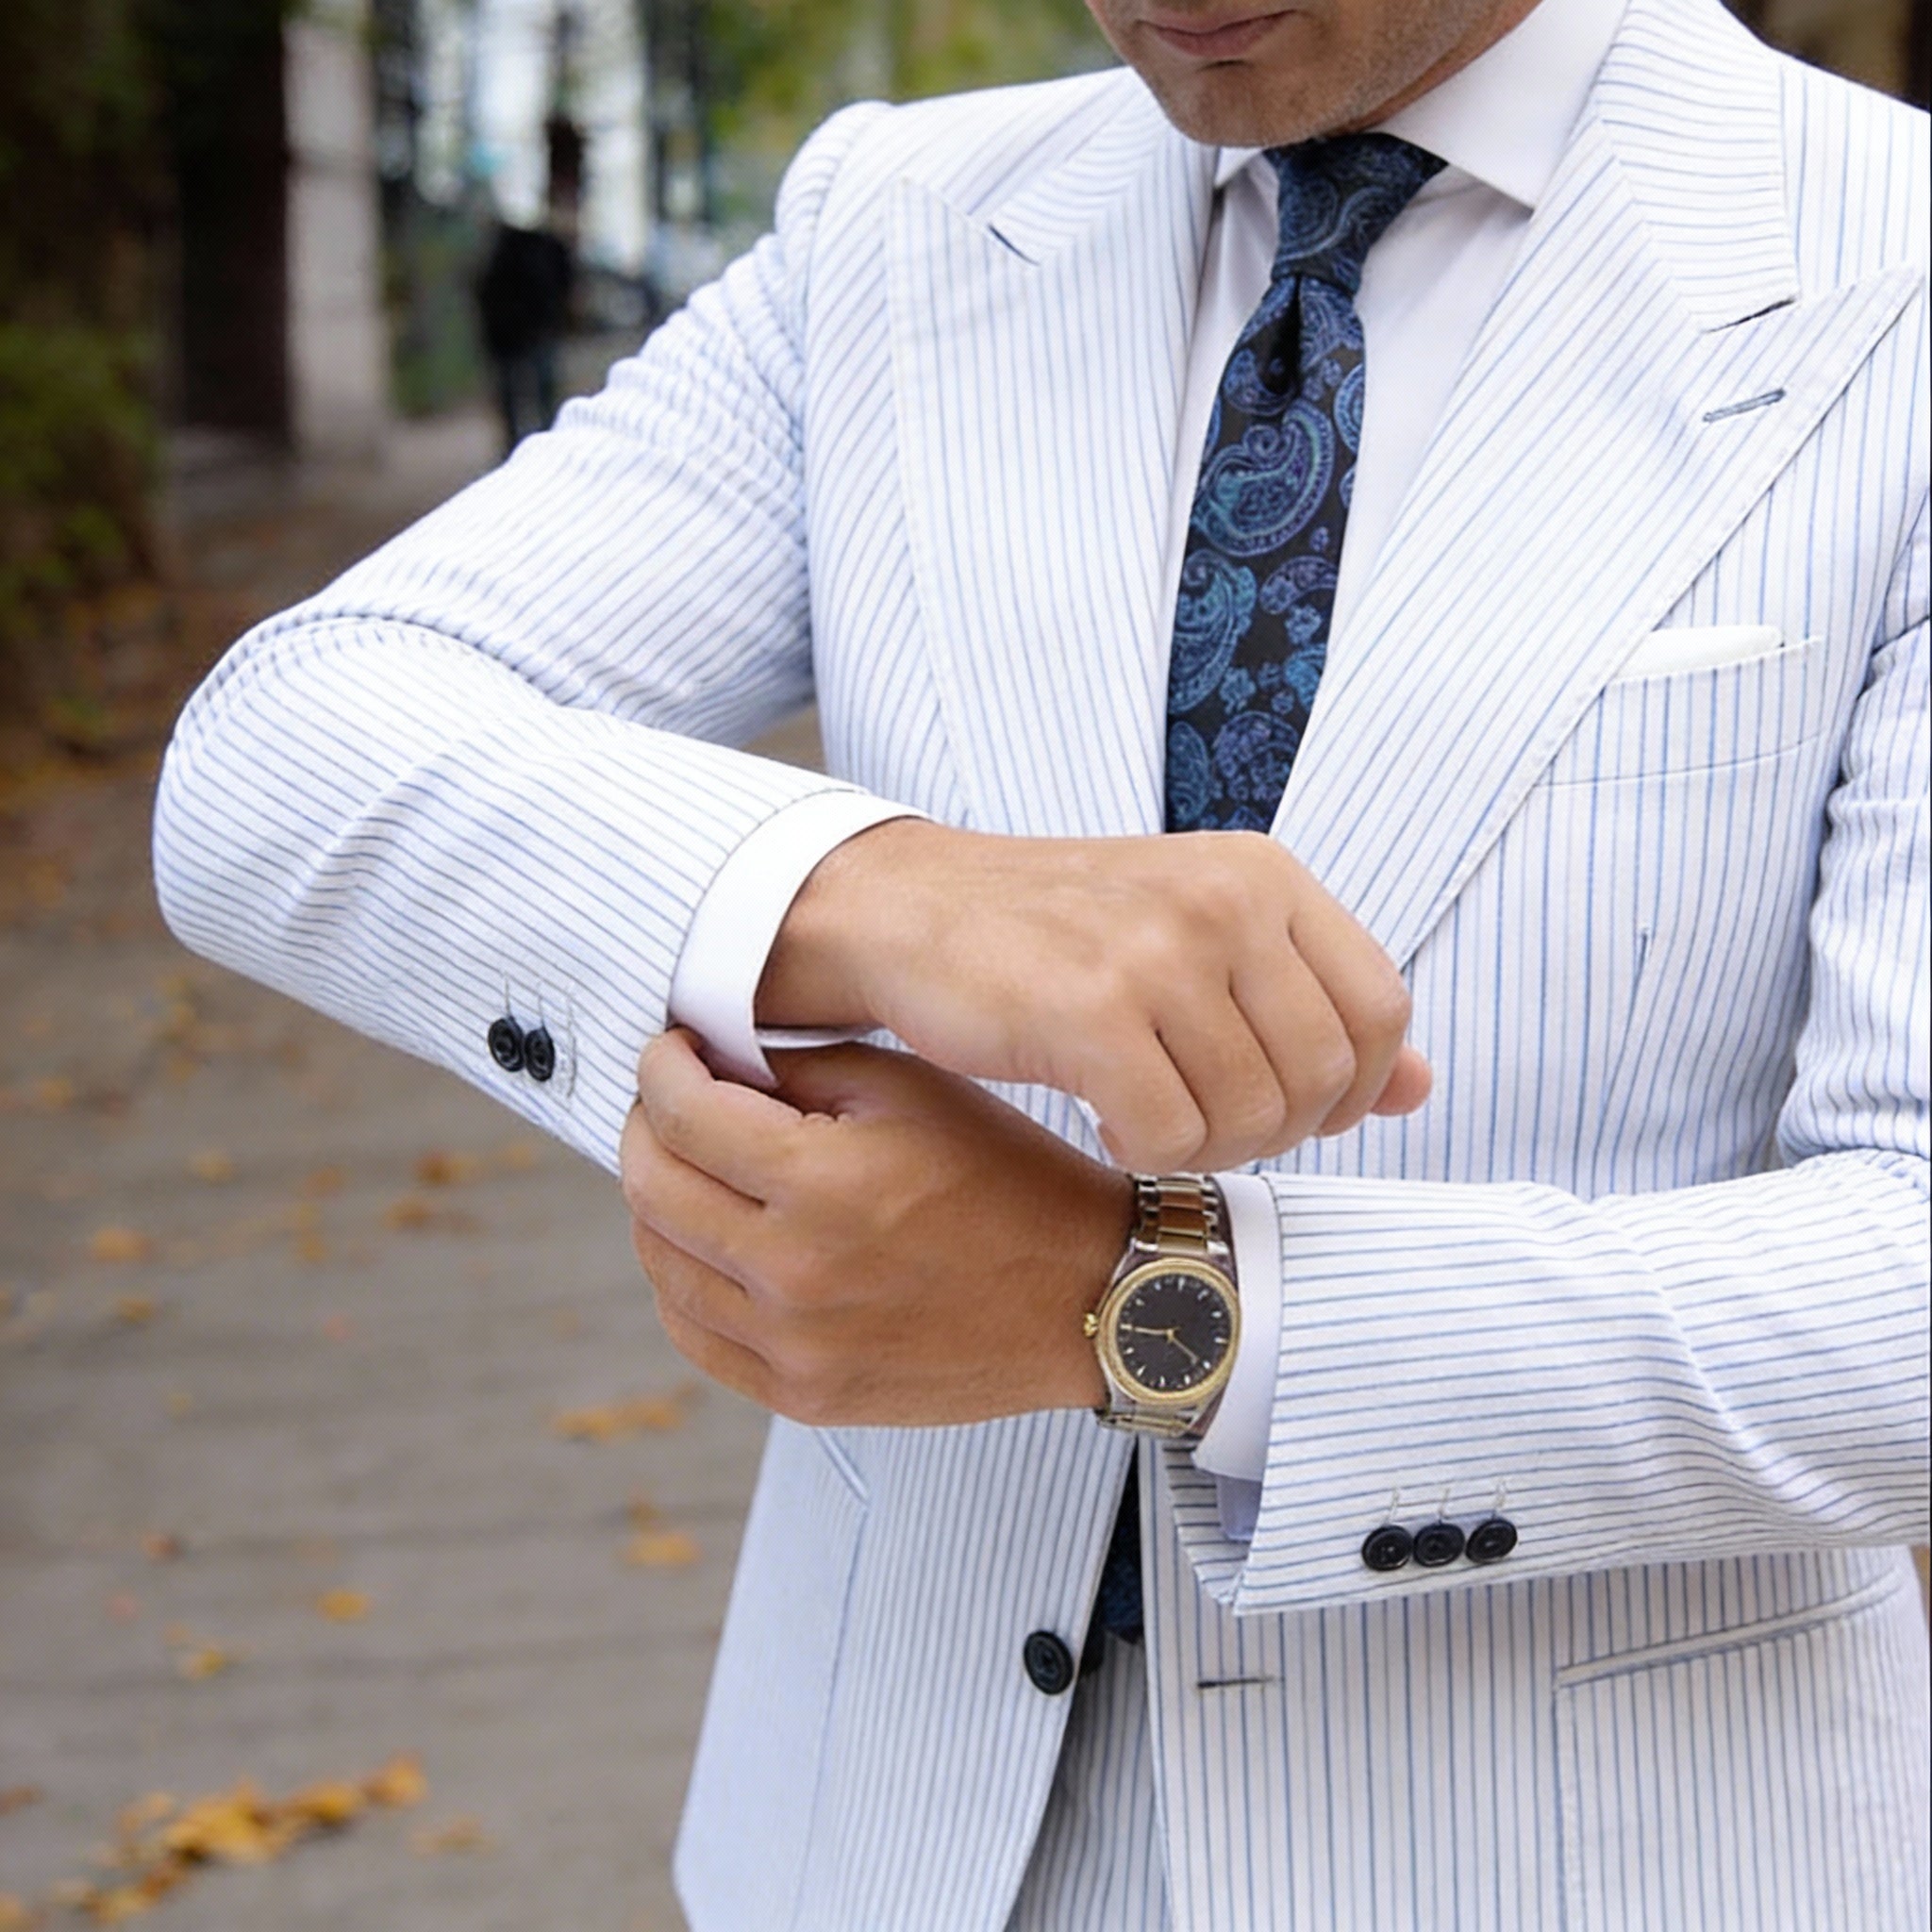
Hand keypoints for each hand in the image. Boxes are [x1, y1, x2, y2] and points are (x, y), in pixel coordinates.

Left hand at [619, 1031, 1131, 1425]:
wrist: (1092, 1298)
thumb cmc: (1015, 1184)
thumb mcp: (916, 1091)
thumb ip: (803, 1068)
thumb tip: (714, 1060)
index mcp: (824, 1183)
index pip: (683, 1115)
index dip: (660, 1069)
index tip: (669, 1052)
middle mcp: (795, 1272)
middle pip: (651, 1189)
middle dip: (645, 1128)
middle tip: (669, 1101)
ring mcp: (794, 1346)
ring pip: (660, 1263)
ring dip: (658, 1203)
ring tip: (691, 1167)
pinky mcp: (804, 1396)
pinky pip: (695, 1334)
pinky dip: (681, 1279)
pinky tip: (708, 1243)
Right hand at [758, 820, 1430, 1171]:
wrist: (912, 909)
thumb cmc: (1061, 936)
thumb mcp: (1201, 941)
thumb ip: (1312, 1007)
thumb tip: (1421, 1087)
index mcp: (1264, 875)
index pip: (1383, 1011)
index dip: (1350, 1088)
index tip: (1282, 1106)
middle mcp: (1224, 901)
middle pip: (1325, 1077)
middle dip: (1273, 1133)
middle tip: (1200, 1123)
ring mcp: (1158, 952)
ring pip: (1252, 1118)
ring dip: (1203, 1150)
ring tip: (1149, 1118)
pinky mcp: (1091, 1010)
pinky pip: (1170, 1137)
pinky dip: (1141, 1153)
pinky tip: (1102, 1118)